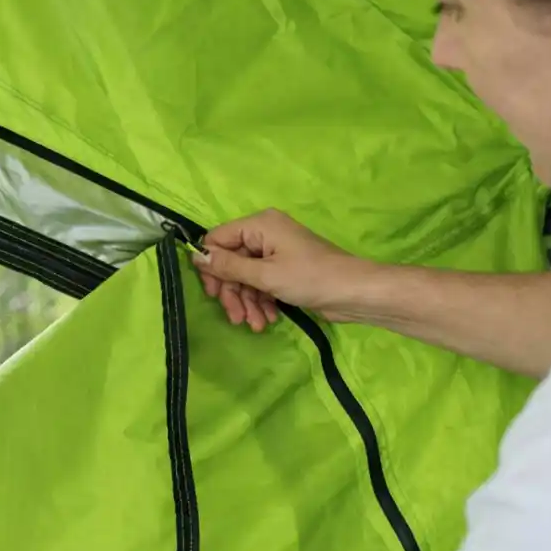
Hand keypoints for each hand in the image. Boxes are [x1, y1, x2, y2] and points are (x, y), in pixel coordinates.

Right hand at [193, 209, 369, 328]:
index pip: (218, 239)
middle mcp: (265, 234)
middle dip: (232, 292)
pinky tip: (268, 320)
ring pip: (246, 277)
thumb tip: (196, 256)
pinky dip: (261, 302)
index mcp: (259, 225)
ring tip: (255, 325)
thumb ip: (229, 266)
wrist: (354, 293)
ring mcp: (276, 252)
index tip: (214, 294)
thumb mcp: (265, 275)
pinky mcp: (285, 270)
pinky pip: (261, 284)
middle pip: (231, 262)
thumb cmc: (310, 278)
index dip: (212, 267)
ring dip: (247, 303)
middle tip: (235, 317)